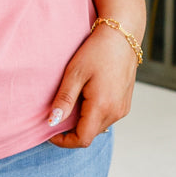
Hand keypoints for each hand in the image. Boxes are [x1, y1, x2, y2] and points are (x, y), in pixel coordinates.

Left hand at [47, 22, 138, 147]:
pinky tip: (86, 96)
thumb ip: (64, 100)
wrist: (122, 36)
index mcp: (102, 107)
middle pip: (89, 134)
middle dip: (71, 130)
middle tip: (57, 113)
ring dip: (82, 122)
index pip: (82, 139)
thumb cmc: (97, 51)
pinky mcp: (125, 103)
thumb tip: (52, 122)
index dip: (63, 141)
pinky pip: (106, 118)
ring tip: (72, 102)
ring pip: (98, 127)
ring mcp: (123, 109)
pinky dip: (93, 114)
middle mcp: (116, 112)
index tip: (50, 131)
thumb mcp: (74, 73)